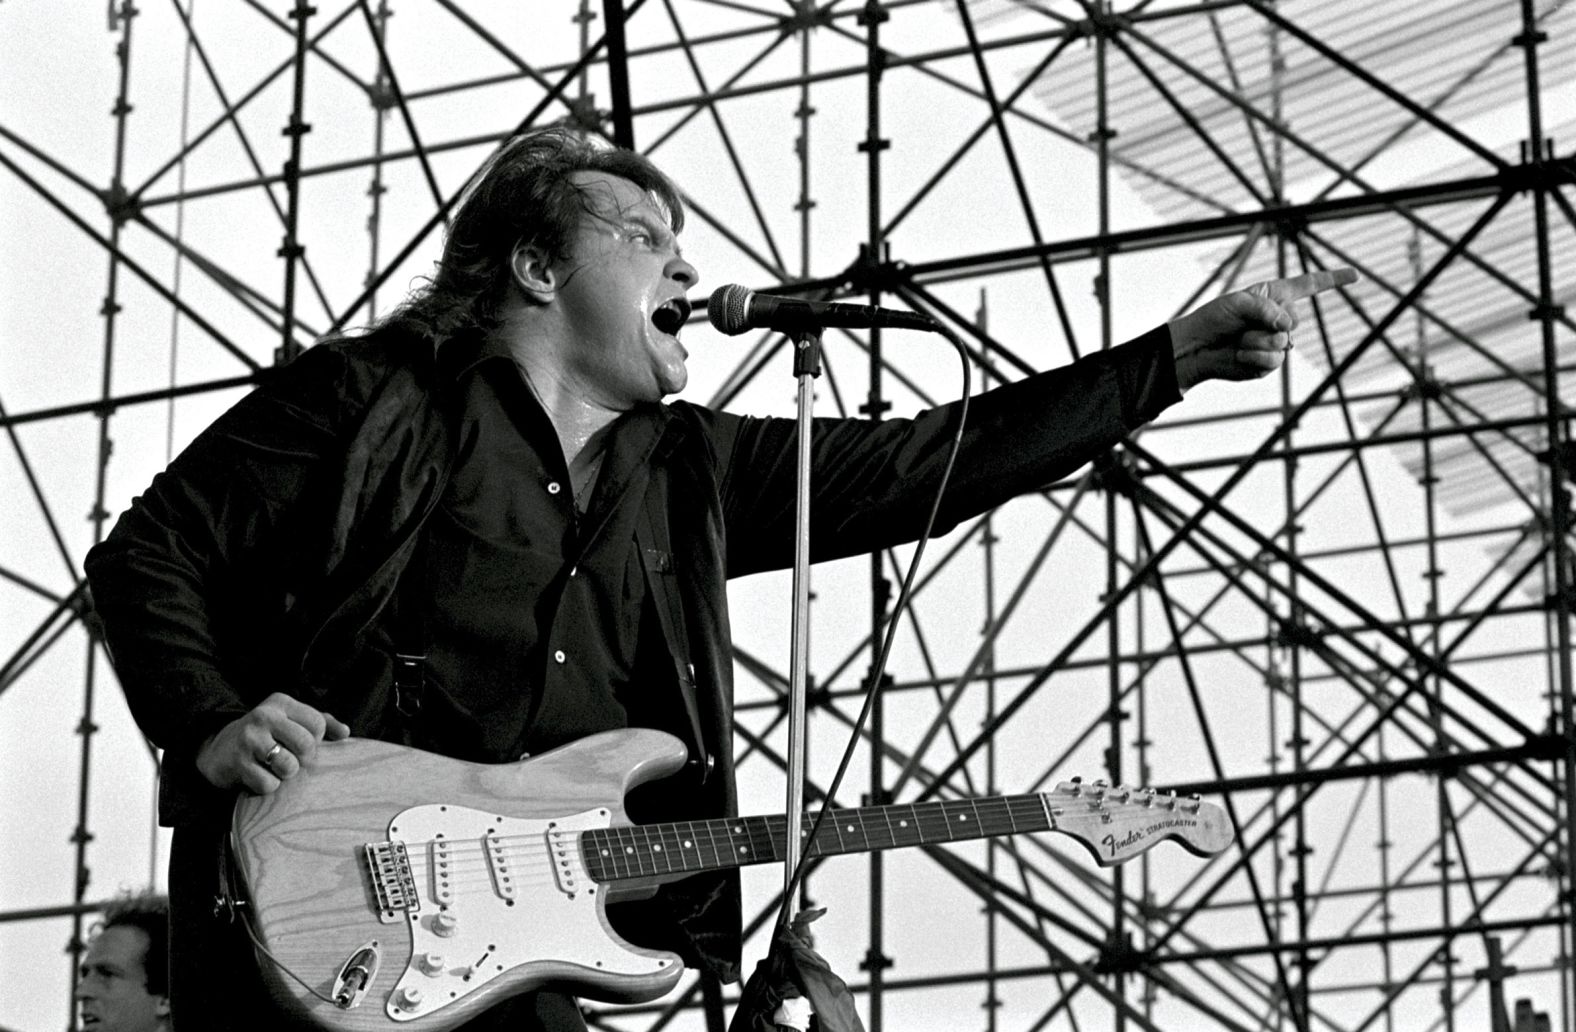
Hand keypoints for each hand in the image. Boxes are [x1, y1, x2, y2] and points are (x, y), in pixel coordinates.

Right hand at [195, 692, 350, 792]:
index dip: (316, 741)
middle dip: (303, 759)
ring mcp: (249, 739)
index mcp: (281, 703)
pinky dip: (267, 786)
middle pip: (306, 745)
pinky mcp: (237, 762)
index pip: (318, 724)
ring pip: (288, 766)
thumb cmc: (265, 735)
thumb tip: (345, 733)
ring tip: (274, 768)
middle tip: (291, 760)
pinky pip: (268, 784)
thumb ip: (321, 722)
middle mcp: (264, 716)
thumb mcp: (290, 721)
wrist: (217, 750)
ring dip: (285, 774)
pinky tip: (258, 776)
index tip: (301, 745)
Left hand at [1169, 268, 1358, 392]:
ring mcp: (1276, 341)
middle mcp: (1278, 318)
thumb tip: (1287, 327)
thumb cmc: (1214, 319)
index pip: (1309, 286)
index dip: (1332, 280)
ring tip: (1238, 341)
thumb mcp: (1238, 302)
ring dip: (1256, 342)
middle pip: (1295, 320)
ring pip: (1283, 342)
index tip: (1355, 275)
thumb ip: (1266, 309)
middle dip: (1267, 322)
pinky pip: (1274, 360)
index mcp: (1274, 296)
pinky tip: (1239, 354)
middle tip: (1243, 325)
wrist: (1197, 348)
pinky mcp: (1269, 362)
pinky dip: (1253, 356)